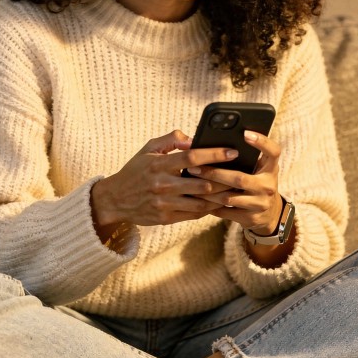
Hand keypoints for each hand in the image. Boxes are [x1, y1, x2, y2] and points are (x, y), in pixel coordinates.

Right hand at [90, 129, 236, 233]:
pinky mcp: (166, 218)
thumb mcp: (148, 149)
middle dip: (224, 178)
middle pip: (202, 182)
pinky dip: (209, 208)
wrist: (115, 199)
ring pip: (201, 201)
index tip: (232, 152)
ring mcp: (165, 203)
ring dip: (220, 196)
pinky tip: (219, 202)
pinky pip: (194, 214)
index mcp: (159, 164)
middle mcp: (163, 184)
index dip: (215, 154)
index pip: (193, 157)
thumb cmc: (135, 171)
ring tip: (235, 189)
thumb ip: (170, 140)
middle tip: (242, 173)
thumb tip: (193, 139)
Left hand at [185, 130, 283, 235]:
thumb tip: (218, 142)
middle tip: (193, 167)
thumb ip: (248, 157)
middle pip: (239, 178)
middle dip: (214, 173)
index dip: (261, 142)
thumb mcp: (259, 169)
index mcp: (271, 169)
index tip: (245, 133)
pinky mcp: (250, 218)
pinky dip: (210, 204)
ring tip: (191, 182)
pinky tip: (197, 197)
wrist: (270, 214)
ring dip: (207, 190)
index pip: (273, 152)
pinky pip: (225, 211)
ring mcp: (260, 204)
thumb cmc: (258, 183)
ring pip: (228, 197)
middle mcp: (268, 186)